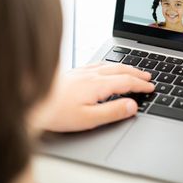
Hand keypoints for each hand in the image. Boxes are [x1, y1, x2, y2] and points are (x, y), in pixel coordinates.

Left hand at [34, 63, 154, 131]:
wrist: (31, 100)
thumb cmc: (56, 113)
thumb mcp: (88, 118)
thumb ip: (112, 111)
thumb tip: (132, 105)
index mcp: (98, 85)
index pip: (126, 82)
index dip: (141, 85)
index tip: (151, 88)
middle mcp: (91, 75)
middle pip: (121, 70)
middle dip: (137, 73)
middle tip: (149, 77)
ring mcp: (82, 72)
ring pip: (110, 65)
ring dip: (125, 68)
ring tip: (134, 71)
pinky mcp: (74, 72)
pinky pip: (98, 64)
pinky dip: (110, 65)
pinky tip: (107, 67)